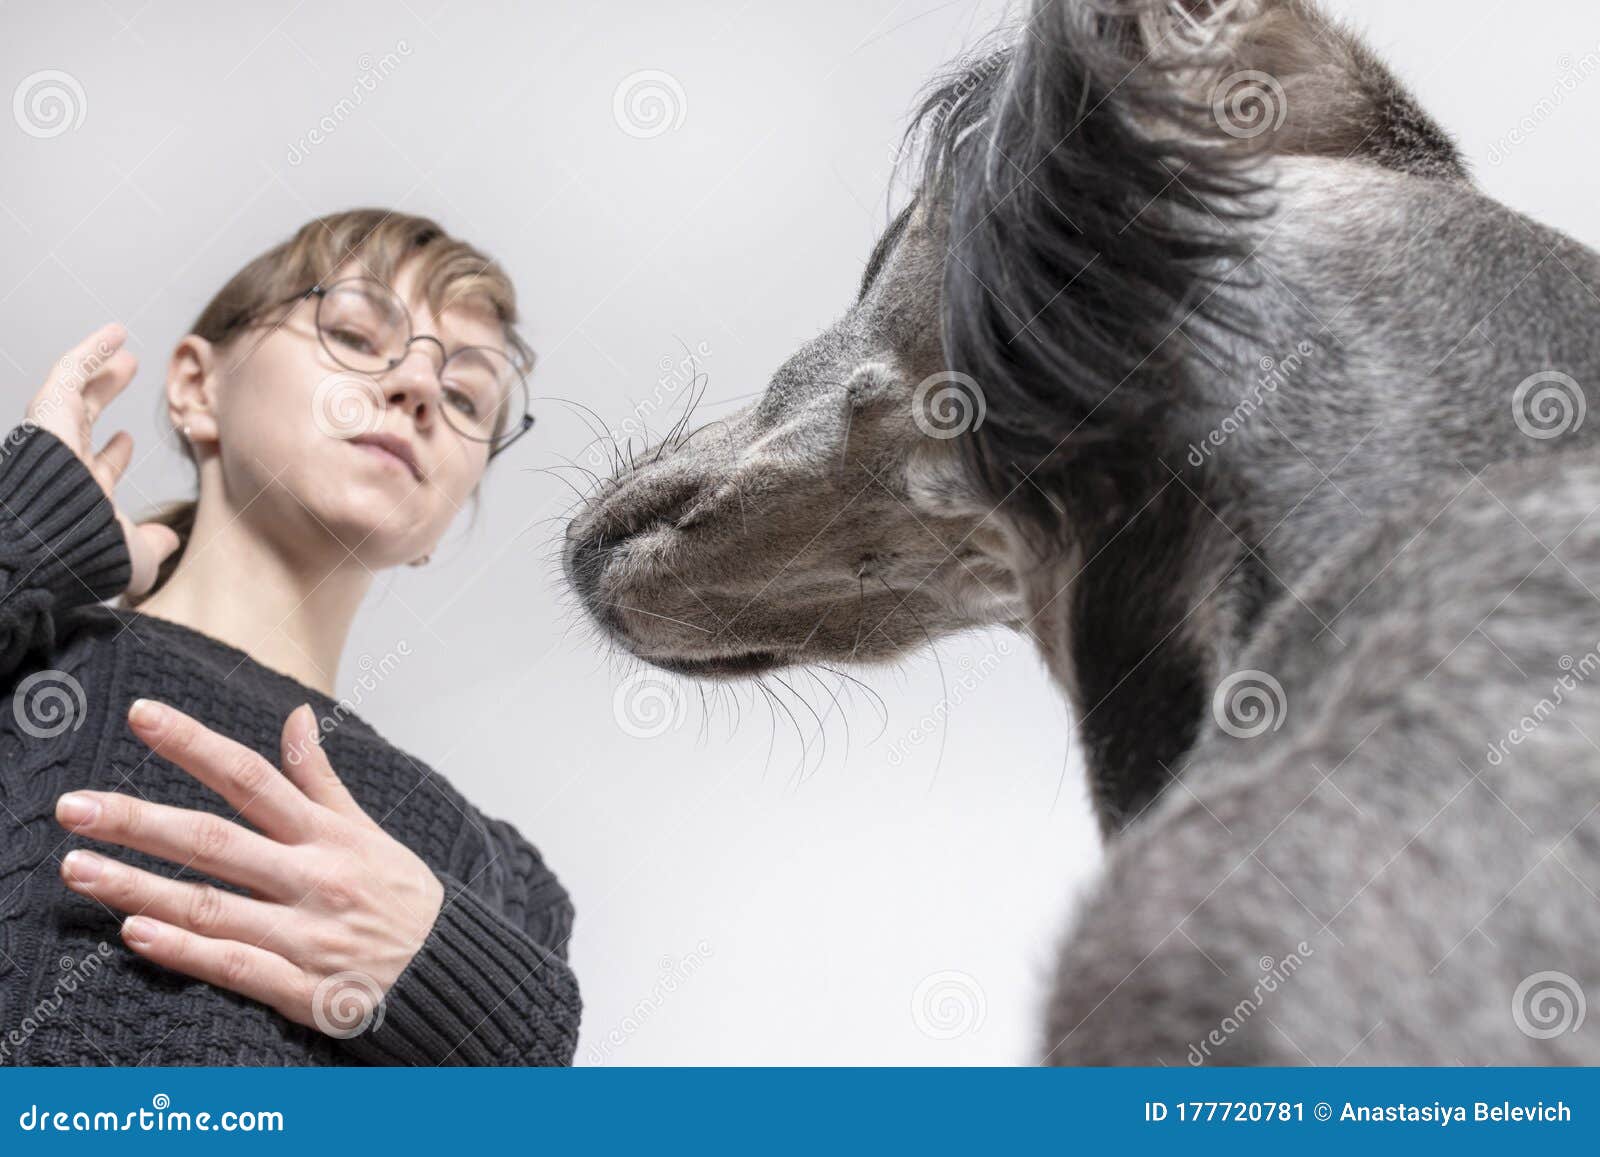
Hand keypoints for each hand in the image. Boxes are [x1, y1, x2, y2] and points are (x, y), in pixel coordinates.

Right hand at [24, 322, 179, 595]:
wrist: (58, 545)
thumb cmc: (92, 556)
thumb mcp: (136, 557)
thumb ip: (153, 546)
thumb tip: (169, 540)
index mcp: (83, 495)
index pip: (95, 469)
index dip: (112, 455)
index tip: (128, 439)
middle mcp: (65, 465)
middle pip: (82, 420)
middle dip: (103, 395)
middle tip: (127, 372)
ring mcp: (54, 438)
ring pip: (74, 393)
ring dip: (98, 368)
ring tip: (121, 345)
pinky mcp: (48, 414)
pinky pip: (69, 373)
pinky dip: (91, 352)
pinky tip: (114, 334)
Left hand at [53, 698, 445, 1039]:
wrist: (451, 972)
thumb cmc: (401, 897)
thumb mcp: (369, 830)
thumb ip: (321, 778)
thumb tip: (295, 715)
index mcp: (327, 836)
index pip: (251, 778)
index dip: (194, 745)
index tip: (141, 716)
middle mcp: (313, 879)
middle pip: (215, 842)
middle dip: (140, 822)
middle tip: (74, 806)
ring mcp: (307, 935)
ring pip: (213, 907)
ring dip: (140, 888)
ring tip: (78, 868)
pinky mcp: (305, 989)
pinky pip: (236, 968)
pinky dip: (186, 952)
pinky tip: (135, 934)